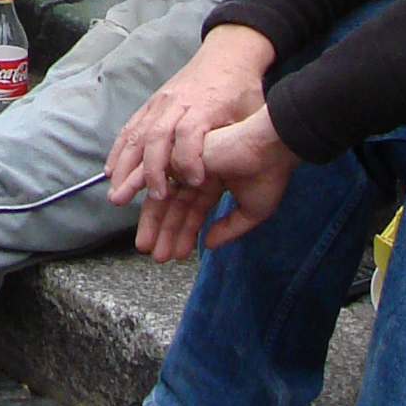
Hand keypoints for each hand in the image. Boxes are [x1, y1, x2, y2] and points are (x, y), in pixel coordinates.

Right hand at [108, 29, 273, 218]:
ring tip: (118, 193)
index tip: (194, 183)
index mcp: (205, 105)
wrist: (230, 53)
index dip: (189, 159)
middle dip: (151, 170)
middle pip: (156, 135)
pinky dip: (119, 150)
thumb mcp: (254, 113)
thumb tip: (239, 168)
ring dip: (125, 165)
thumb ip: (244, 138)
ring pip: (137, 133)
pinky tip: (112, 170)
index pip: (189, 133)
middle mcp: (177, 103)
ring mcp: (161, 101)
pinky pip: (131, 126)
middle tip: (153, 198)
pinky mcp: (152, 102)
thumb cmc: (244, 89)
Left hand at [137, 109, 295, 261]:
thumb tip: (208, 245)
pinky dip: (142, 188)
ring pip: (164, 194)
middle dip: (164, 232)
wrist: (271, 149)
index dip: (183, 235)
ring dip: (153, 220)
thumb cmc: (267, 175)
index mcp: (213, 183)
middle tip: (155, 255)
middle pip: (174, 206)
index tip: (175, 256)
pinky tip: (135, 208)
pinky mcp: (179, 153)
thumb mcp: (251, 212)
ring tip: (146, 246)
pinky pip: (156, 174)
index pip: (192, 212)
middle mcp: (196, 173)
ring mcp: (187, 163)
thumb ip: (228, 228)